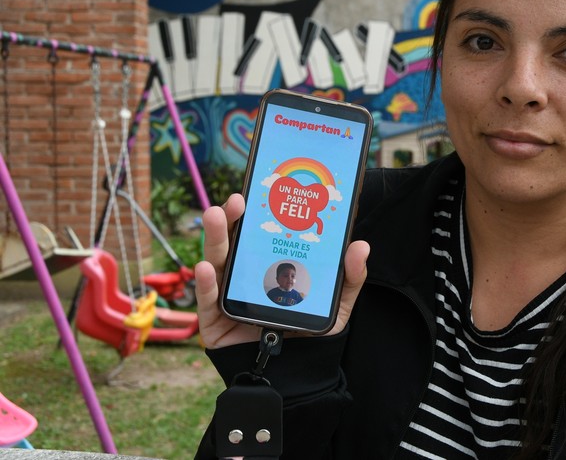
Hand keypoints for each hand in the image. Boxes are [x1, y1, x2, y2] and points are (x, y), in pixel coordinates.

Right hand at [194, 193, 369, 348]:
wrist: (295, 376)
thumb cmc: (309, 335)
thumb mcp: (335, 305)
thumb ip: (349, 278)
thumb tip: (361, 246)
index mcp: (269, 264)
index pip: (260, 233)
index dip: (258, 211)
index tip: (262, 189)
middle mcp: (245, 275)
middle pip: (236, 242)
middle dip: (233, 218)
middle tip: (238, 199)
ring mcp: (227, 296)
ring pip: (217, 262)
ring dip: (215, 238)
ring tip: (216, 215)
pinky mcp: (213, 322)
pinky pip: (207, 300)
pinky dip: (205, 283)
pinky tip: (207, 268)